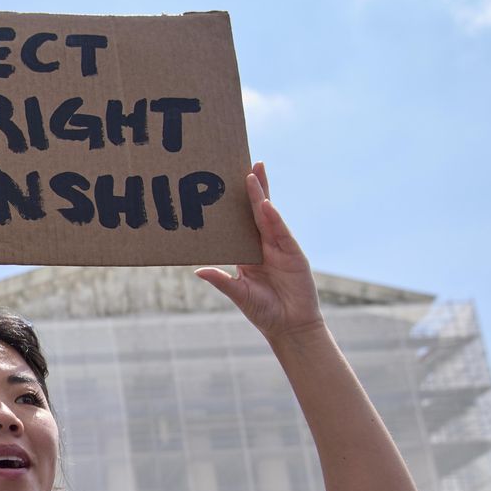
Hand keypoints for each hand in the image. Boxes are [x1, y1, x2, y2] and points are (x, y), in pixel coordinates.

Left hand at [197, 163, 323, 341]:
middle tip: (247, 163)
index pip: (243, 221)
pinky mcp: (294, 255)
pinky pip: (282, 233)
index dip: (239, 202)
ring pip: (269, 216)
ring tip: (253, 174)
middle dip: (254, 188)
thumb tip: (197, 270)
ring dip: (262, 195)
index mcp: (249, 252)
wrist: (289, 327)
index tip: (229, 181)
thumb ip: (221, 281)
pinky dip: (274, 219)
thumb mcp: (238, 294)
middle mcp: (265, 246)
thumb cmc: (264, 311)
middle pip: (258, 211)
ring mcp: (280, 248)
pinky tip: (267, 205)